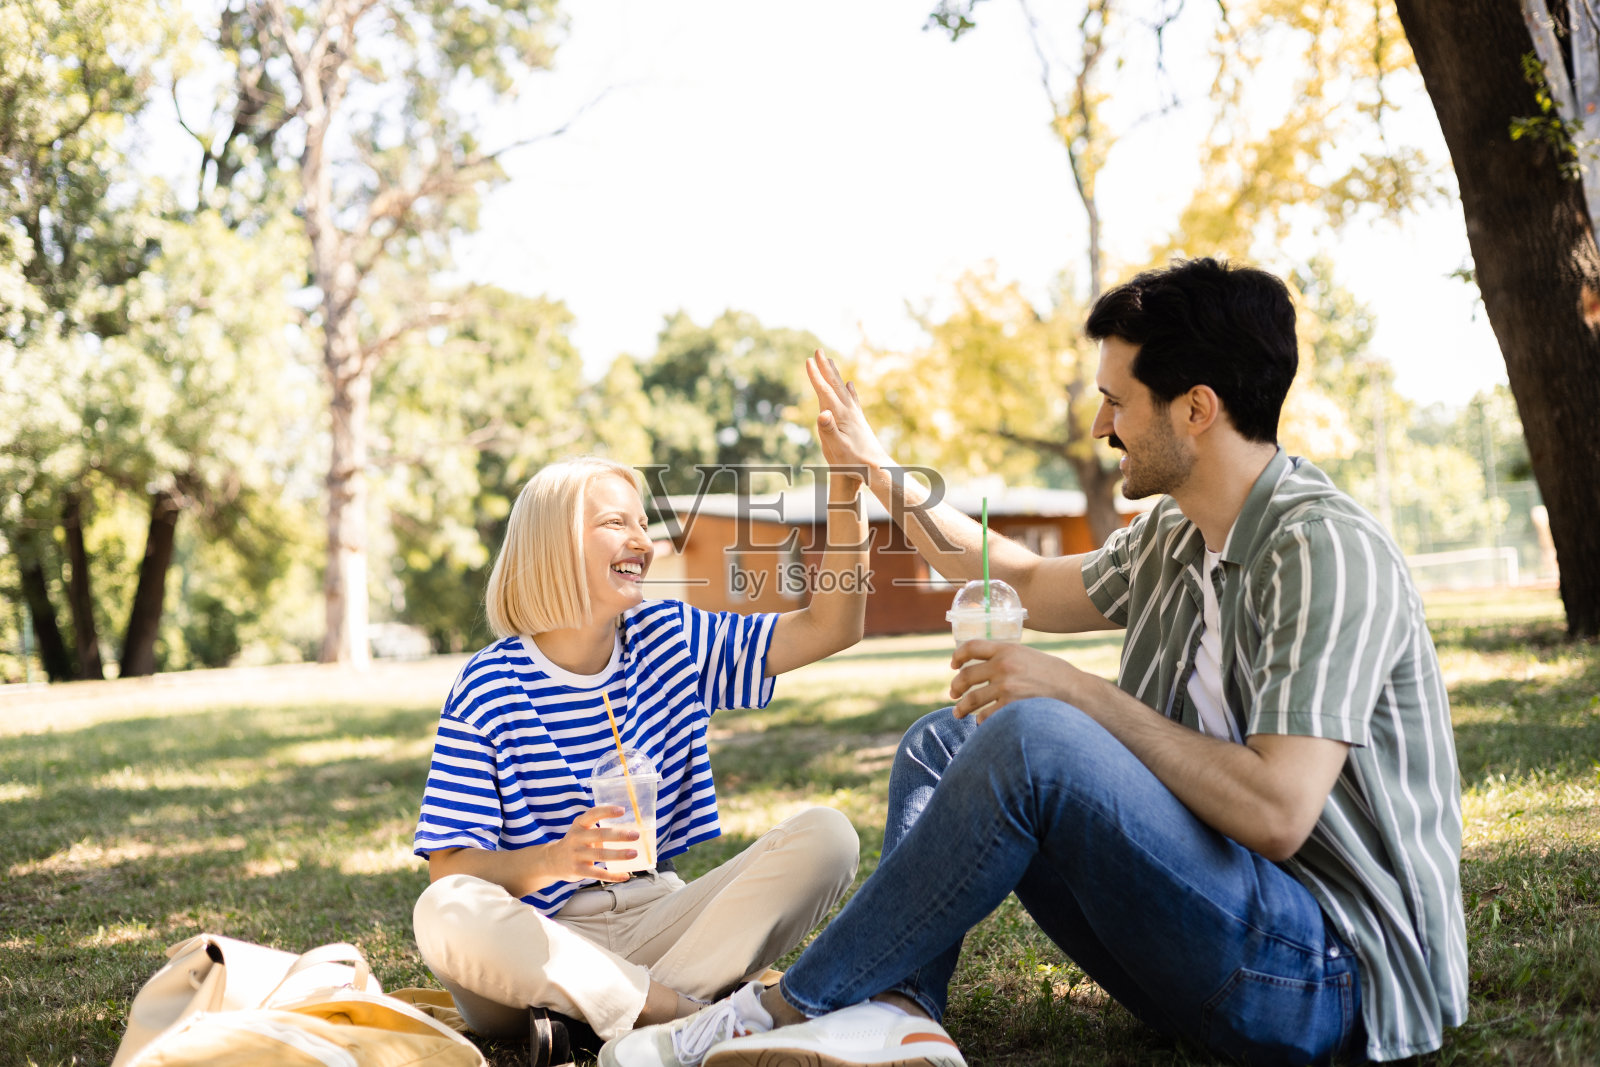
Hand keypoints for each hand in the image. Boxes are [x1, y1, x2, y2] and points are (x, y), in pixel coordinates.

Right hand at [544, 806, 637, 883]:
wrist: (552, 861)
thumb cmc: (576, 842)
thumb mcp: (582, 830)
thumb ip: (600, 828)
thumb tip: (630, 830)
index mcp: (580, 824)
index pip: (593, 814)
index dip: (607, 811)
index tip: (622, 810)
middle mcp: (577, 838)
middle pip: (600, 835)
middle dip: (619, 835)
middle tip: (635, 835)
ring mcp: (577, 854)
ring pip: (601, 854)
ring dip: (619, 854)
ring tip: (634, 853)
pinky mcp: (578, 870)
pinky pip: (598, 873)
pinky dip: (613, 876)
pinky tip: (625, 876)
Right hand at [806, 351, 890, 477]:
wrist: (877, 467)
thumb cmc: (855, 462)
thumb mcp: (837, 449)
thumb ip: (828, 430)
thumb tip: (822, 413)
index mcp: (841, 416)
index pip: (825, 391)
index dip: (816, 376)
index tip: (808, 360)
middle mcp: (850, 411)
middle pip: (835, 384)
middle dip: (825, 367)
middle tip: (818, 351)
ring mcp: (855, 415)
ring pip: (843, 389)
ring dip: (835, 375)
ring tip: (831, 361)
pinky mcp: (859, 421)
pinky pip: (852, 399)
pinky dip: (849, 389)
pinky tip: (850, 384)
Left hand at [949, 641, 1087, 723]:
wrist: (1077, 692)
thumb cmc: (1056, 675)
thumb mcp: (1030, 656)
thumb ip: (1008, 658)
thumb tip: (986, 667)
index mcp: (1007, 649)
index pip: (971, 646)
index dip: (958, 656)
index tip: (953, 665)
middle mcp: (1003, 666)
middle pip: (966, 676)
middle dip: (956, 687)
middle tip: (952, 694)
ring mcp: (1006, 688)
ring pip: (972, 700)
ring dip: (962, 708)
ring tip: (958, 713)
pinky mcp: (1010, 707)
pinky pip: (985, 717)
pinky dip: (981, 722)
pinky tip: (981, 723)